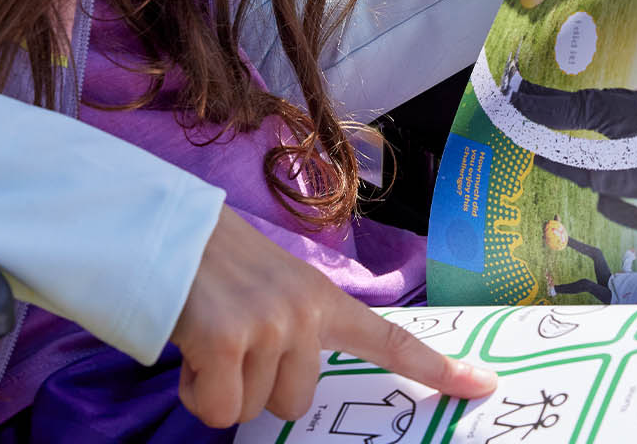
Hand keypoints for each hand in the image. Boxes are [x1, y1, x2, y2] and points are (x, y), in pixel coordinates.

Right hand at [170, 208, 496, 426]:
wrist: (154, 227)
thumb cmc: (203, 259)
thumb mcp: (267, 282)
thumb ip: (291, 325)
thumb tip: (285, 384)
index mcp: (319, 296)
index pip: (386, 337)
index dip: (434, 368)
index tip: (482, 386)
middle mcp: (303, 311)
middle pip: (296, 401)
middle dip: (255, 386)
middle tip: (226, 340)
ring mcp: (269, 325)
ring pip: (253, 409)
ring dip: (220, 387)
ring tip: (203, 336)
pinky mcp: (226, 340)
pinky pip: (218, 410)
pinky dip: (196, 394)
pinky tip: (188, 350)